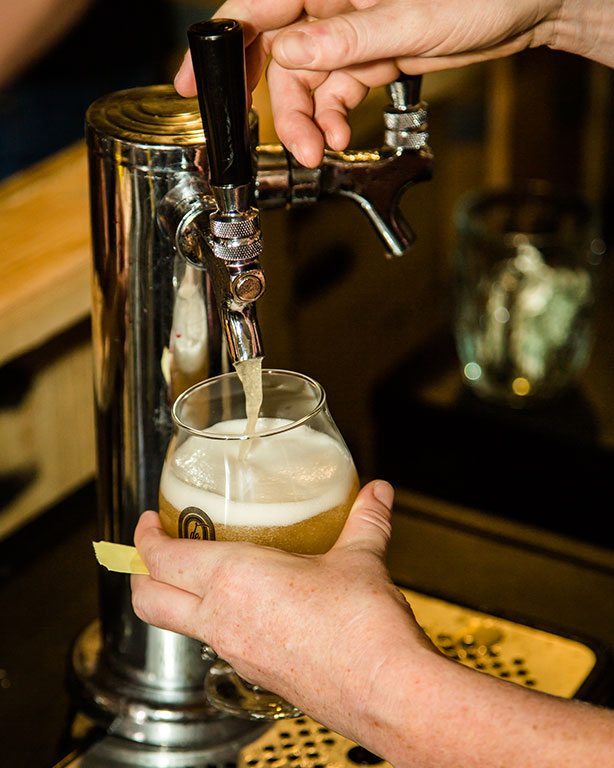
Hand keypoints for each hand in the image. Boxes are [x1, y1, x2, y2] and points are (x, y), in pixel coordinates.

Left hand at [131, 480, 435, 742]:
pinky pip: (216, 643)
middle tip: (150, 550)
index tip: (148, 521)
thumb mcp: (361, 559)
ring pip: (179, 625)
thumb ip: (365, 519)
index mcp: (234, 580)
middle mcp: (223, 620)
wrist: (386, 691)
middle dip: (139, 573)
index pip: (162, 558)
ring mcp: (235, 653)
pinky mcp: (255, 675)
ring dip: (176, 597)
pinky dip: (213, 620)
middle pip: (148, 600)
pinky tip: (248, 606)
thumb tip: (378, 493)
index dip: (145, 537)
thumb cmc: (363, 628)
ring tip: (200, 572)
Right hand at [174, 0, 567, 166]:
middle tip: (267, 141)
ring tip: (320, 150)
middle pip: (274, 52)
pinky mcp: (368, 55)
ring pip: (304, 82)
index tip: (189, 83)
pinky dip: (333, 118)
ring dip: (306, 122)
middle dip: (268, 102)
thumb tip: (291, 55)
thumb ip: (347, 41)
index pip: (255, 9)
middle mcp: (331, 4)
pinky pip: (335, 92)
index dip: (218, 46)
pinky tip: (340, 137)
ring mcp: (349, 31)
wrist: (529, 6)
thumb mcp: (412, 19)